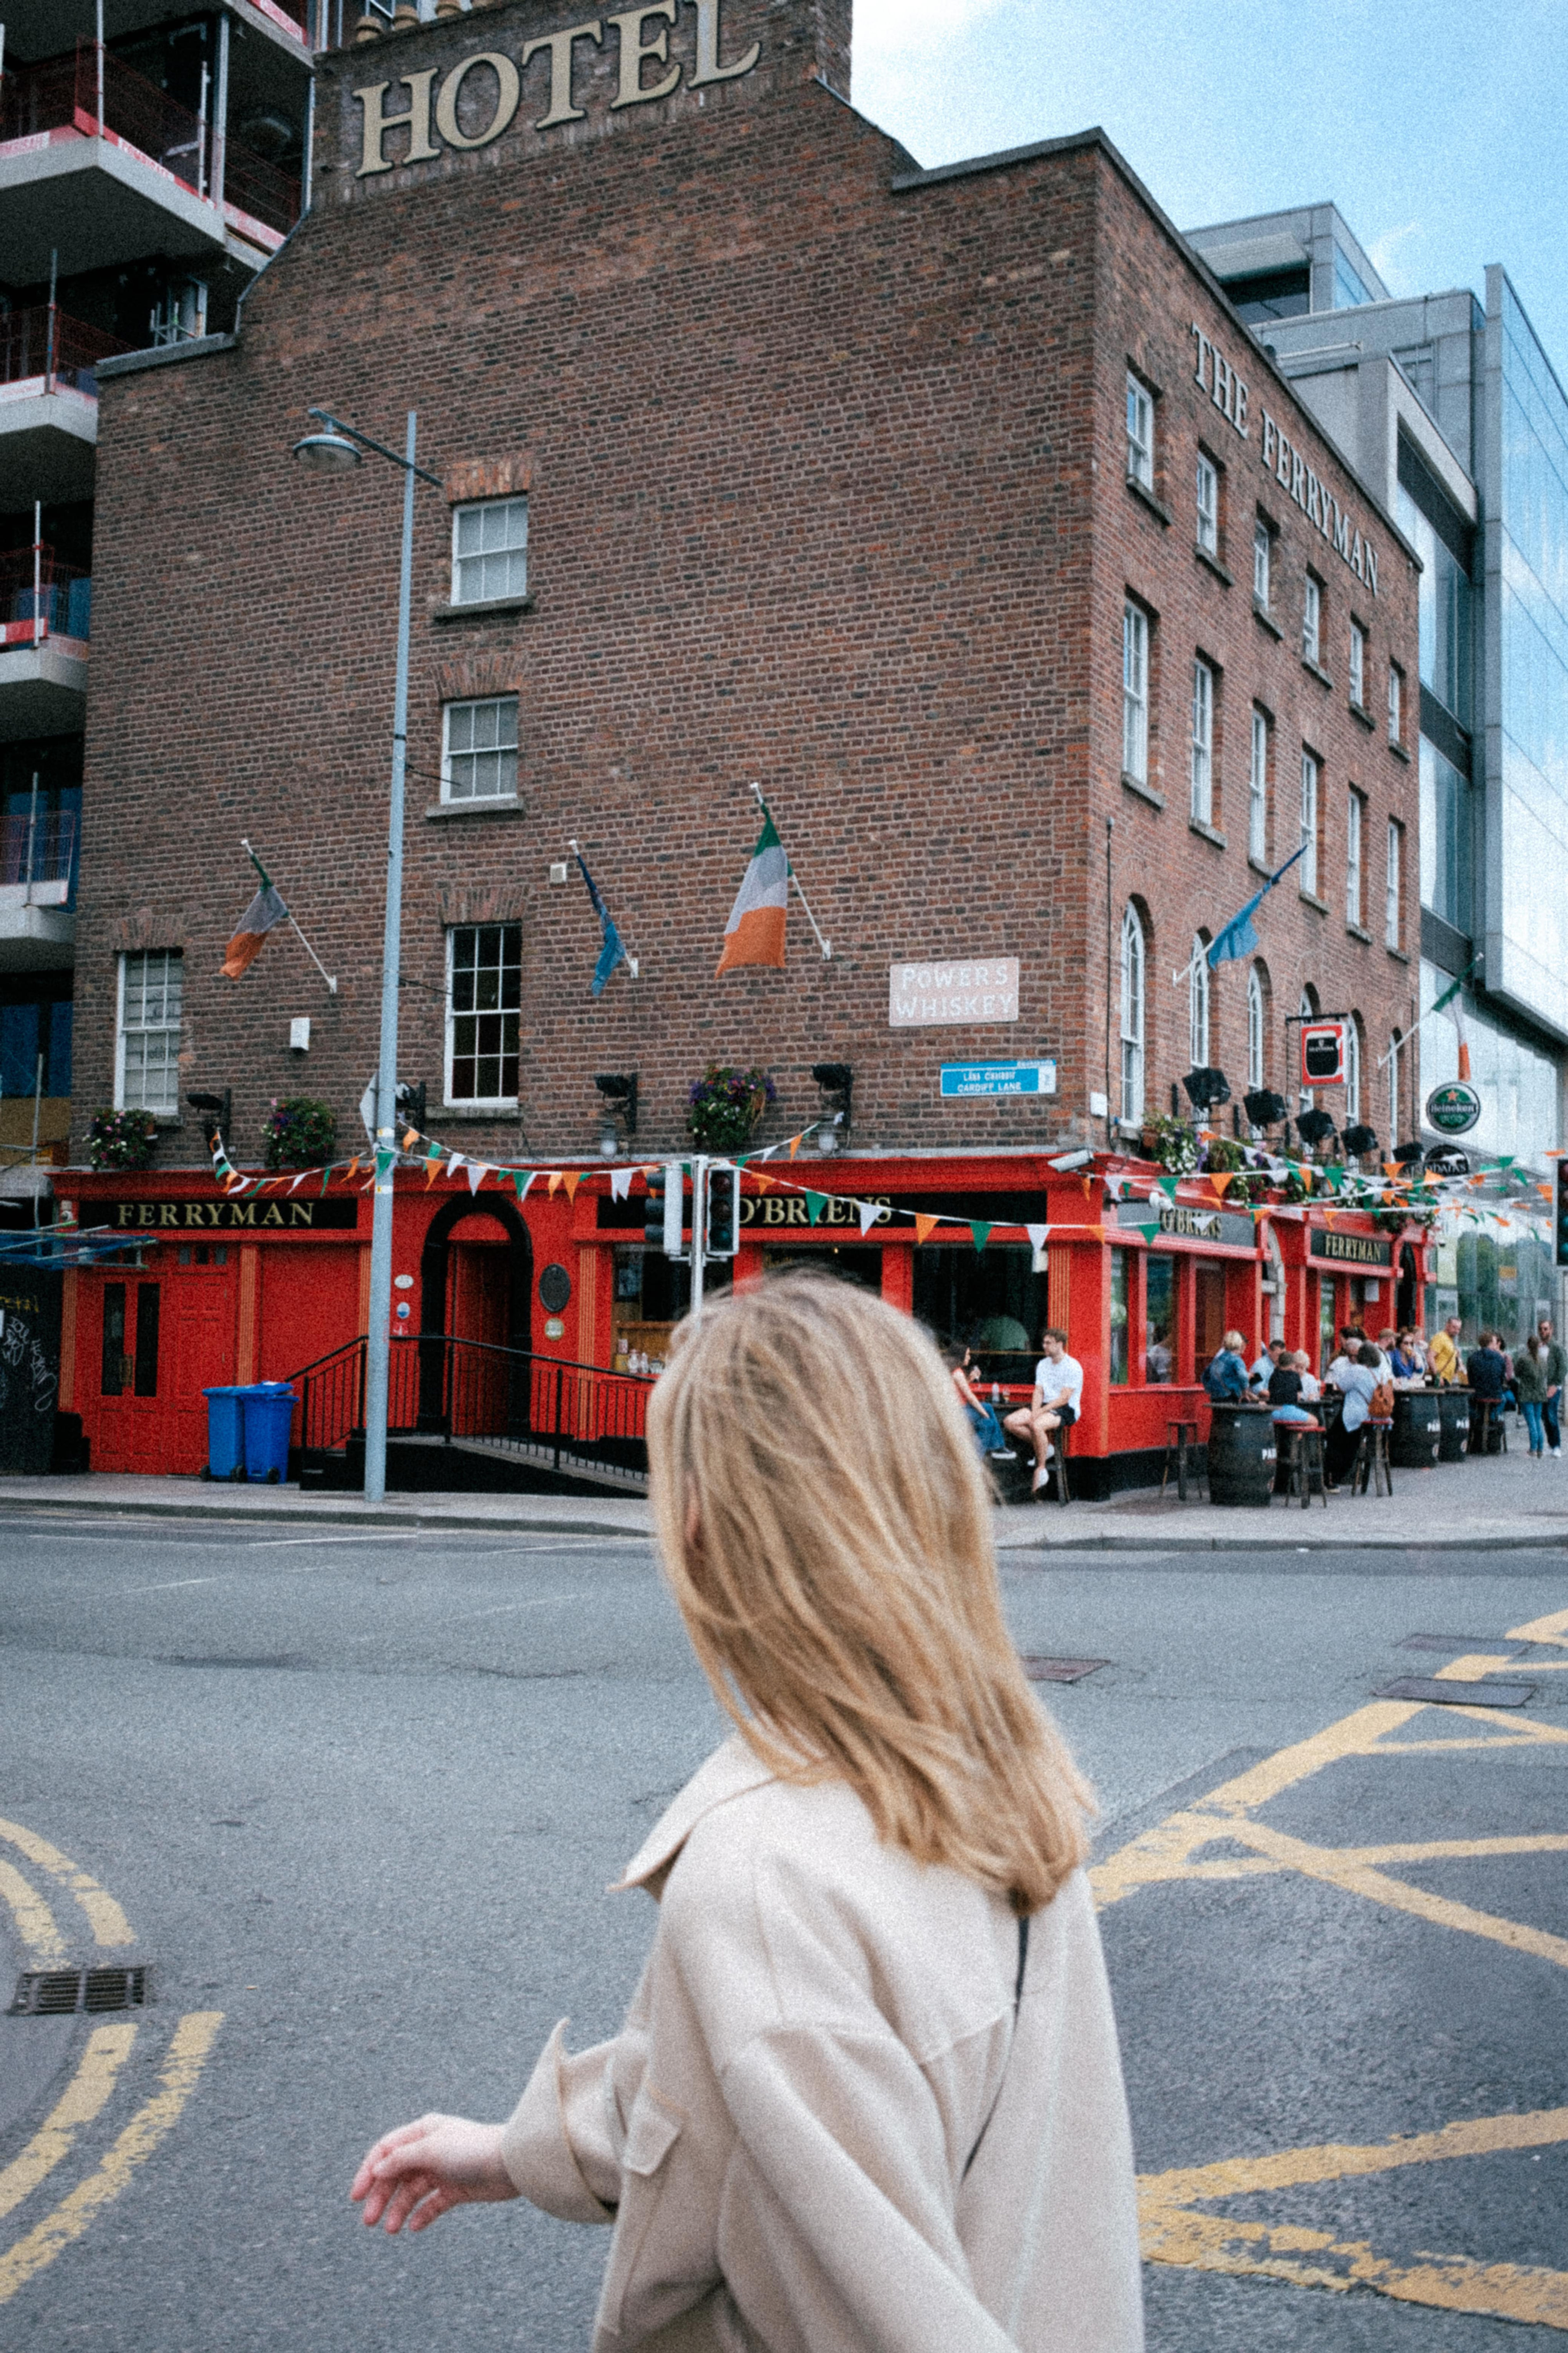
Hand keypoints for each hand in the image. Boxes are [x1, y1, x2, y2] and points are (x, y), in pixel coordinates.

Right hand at [350, 2113, 515, 2233]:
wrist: (511, 2164)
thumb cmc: (472, 2149)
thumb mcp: (431, 2150)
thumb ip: (401, 2159)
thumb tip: (377, 2169)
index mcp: (423, 2132)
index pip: (386, 2151)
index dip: (368, 2172)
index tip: (355, 2196)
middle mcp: (430, 2149)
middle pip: (396, 2174)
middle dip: (381, 2197)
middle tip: (369, 2220)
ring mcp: (443, 2170)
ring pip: (412, 2192)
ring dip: (399, 2210)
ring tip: (392, 2229)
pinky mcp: (456, 2189)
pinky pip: (432, 2204)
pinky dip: (422, 2215)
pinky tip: (413, 2227)